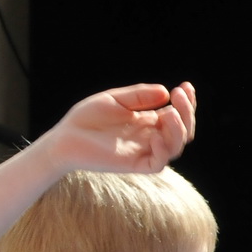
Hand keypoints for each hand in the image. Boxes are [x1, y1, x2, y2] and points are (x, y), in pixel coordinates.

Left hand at [39, 82, 197, 173]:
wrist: (64, 138)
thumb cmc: (86, 118)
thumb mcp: (116, 99)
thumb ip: (140, 96)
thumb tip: (166, 93)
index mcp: (148, 122)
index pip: (178, 115)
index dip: (187, 102)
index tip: (186, 86)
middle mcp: (150, 137)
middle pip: (183, 131)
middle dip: (187, 113)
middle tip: (178, 95)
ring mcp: (143, 152)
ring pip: (175, 147)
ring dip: (179, 130)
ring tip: (169, 114)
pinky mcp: (134, 165)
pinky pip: (158, 163)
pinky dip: (163, 151)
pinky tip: (155, 136)